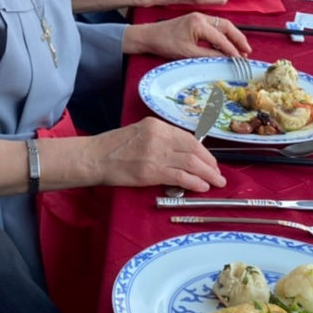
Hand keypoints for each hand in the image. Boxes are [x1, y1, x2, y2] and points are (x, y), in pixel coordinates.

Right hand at [87, 117, 226, 191]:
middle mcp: (159, 136)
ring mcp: (155, 153)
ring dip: (207, 174)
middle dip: (210, 163)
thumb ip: (160, 140)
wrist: (94, 157)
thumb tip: (182, 154)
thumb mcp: (139, 133)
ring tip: (216, 182)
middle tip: (218, 174)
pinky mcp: (151, 171)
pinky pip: (181, 176)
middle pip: (193, 150)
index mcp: (156, 125)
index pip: (188, 138)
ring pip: (191, 163)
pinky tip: (202, 187)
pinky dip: (195, 182)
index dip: (204, 151)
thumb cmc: (113, 147)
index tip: (211, 161)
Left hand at [144, 11, 250, 59]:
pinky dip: (223, 35)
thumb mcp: (188, 53)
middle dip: (238, 39)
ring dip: (233, 36)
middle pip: (226, 26)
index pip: (221, 37)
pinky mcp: (196, 20)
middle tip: (247, 52)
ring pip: (222, 25)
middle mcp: (201, 17)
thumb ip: (209, 55)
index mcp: (199, 23)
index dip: (232, 50)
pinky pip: (215, 26)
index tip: (241, 60)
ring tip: (241, 49)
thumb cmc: (166, 44)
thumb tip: (226, 59)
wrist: (150, 36)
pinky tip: (227, 44)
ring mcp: (199, 17)